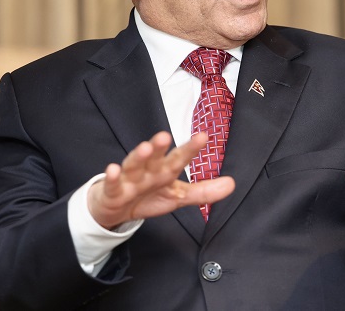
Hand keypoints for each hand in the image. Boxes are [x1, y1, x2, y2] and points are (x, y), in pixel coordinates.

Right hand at [87, 131, 235, 229]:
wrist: (117, 209)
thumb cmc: (148, 196)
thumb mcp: (178, 196)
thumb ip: (204, 191)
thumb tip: (232, 184)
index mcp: (164, 171)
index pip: (179, 159)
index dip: (190, 149)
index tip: (203, 136)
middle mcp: (147, 171)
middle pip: (155, 157)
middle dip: (159, 146)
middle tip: (166, 135)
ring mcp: (129, 179)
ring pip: (133, 165)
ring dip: (138, 156)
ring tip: (145, 147)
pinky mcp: (113, 191)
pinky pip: (112, 184)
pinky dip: (112, 177)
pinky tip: (113, 169)